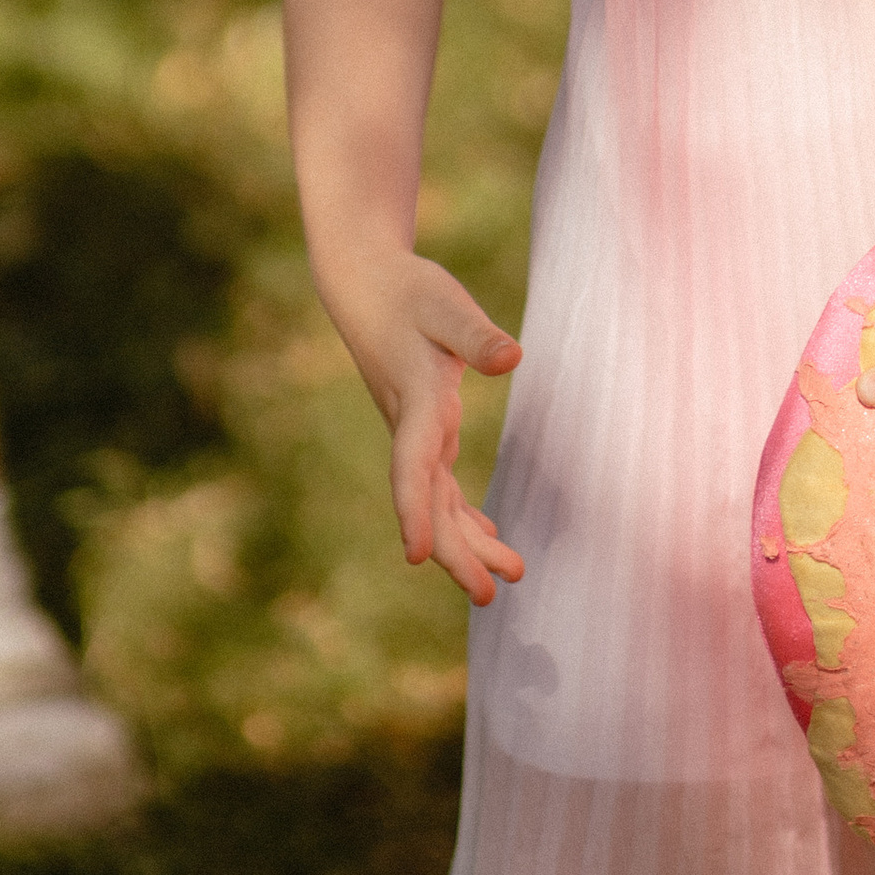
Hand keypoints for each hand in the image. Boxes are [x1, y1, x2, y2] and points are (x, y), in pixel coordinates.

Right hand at [334, 249, 525, 605]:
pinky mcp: (421, 423)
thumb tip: (512, 358)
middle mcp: (412, 425)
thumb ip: (476, 334)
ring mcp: (414, 429)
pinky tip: (485, 530)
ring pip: (438, 499)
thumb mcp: (444, 303)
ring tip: (510, 574)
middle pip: (429, 501)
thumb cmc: (407, 289)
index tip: (417, 557)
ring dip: (469, 539)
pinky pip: (439, 482)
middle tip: (488, 594)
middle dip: (455, 550)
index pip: (412, 466)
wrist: (362, 280)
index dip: (414, 512)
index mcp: (417, 399)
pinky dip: (461, 511)